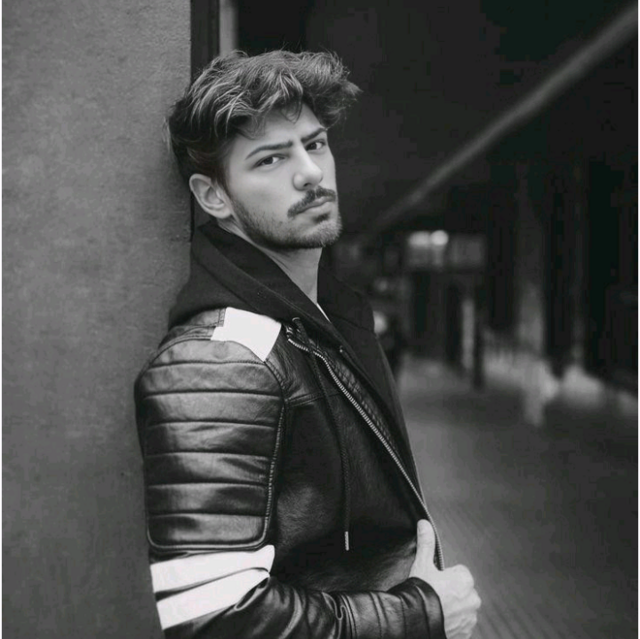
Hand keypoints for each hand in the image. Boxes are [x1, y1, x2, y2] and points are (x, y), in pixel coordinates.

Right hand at [410, 520, 480, 638]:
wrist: (416, 621)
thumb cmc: (421, 590)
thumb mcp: (422, 564)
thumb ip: (426, 543)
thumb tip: (424, 523)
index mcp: (466, 580)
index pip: (459, 574)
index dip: (445, 577)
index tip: (435, 582)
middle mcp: (473, 599)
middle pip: (462, 592)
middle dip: (452, 593)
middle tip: (434, 596)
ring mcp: (470, 619)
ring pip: (463, 609)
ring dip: (454, 609)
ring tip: (435, 610)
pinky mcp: (466, 634)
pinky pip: (461, 626)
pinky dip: (453, 624)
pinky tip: (440, 621)